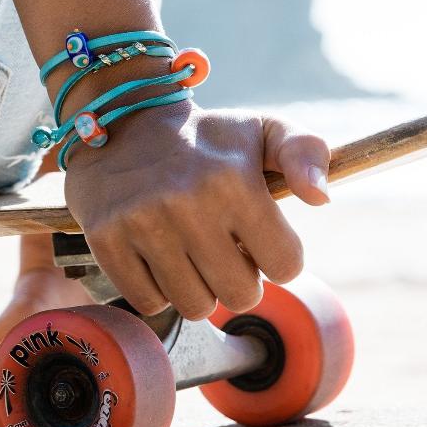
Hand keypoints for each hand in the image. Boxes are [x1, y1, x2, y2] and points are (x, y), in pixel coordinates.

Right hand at [63, 102, 330, 319]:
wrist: (123, 120)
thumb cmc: (205, 138)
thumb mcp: (263, 130)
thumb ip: (306, 153)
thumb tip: (321, 197)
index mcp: (234, 179)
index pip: (285, 265)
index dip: (277, 256)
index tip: (257, 236)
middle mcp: (187, 202)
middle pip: (240, 295)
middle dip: (239, 278)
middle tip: (222, 247)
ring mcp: (142, 222)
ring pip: (194, 307)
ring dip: (199, 288)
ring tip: (190, 251)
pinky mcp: (105, 238)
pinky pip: (148, 302)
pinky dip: (158, 289)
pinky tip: (157, 255)